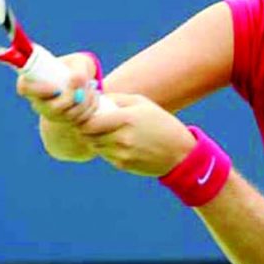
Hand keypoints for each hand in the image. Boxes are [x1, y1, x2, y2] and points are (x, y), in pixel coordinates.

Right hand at [16, 52, 101, 161]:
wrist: (82, 81)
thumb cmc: (76, 67)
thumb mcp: (79, 62)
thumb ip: (79, 68)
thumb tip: (78, 80)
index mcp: (32, 82)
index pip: (25, 88)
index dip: (38, 90)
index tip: (56, 87)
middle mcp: (38, 102)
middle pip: (52, 108)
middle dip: (72, 98)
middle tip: (85, 83)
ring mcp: (51, 115)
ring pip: (68, 116)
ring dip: (85, 101)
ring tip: (93, 86)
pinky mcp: (65, 122)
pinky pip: (79, 121)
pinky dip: (90, 108)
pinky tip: (95, 96)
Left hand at [77, 93, 196, 176]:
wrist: (179, 153)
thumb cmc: (161, 123)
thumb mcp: (143, 103)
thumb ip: (117, 99)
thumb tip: (96, 99)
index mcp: (126, 119)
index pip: (90, 122)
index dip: (84, 119)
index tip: (88, 114)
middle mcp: (122, 138)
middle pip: (89, 135)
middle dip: (88, 129)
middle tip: (92, 122)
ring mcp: (122, 153)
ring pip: (96, 146)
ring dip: (96, 139)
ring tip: (105, 132)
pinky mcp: (123, 165)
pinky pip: (105, 155)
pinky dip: (106, 149)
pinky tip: (117, 142)